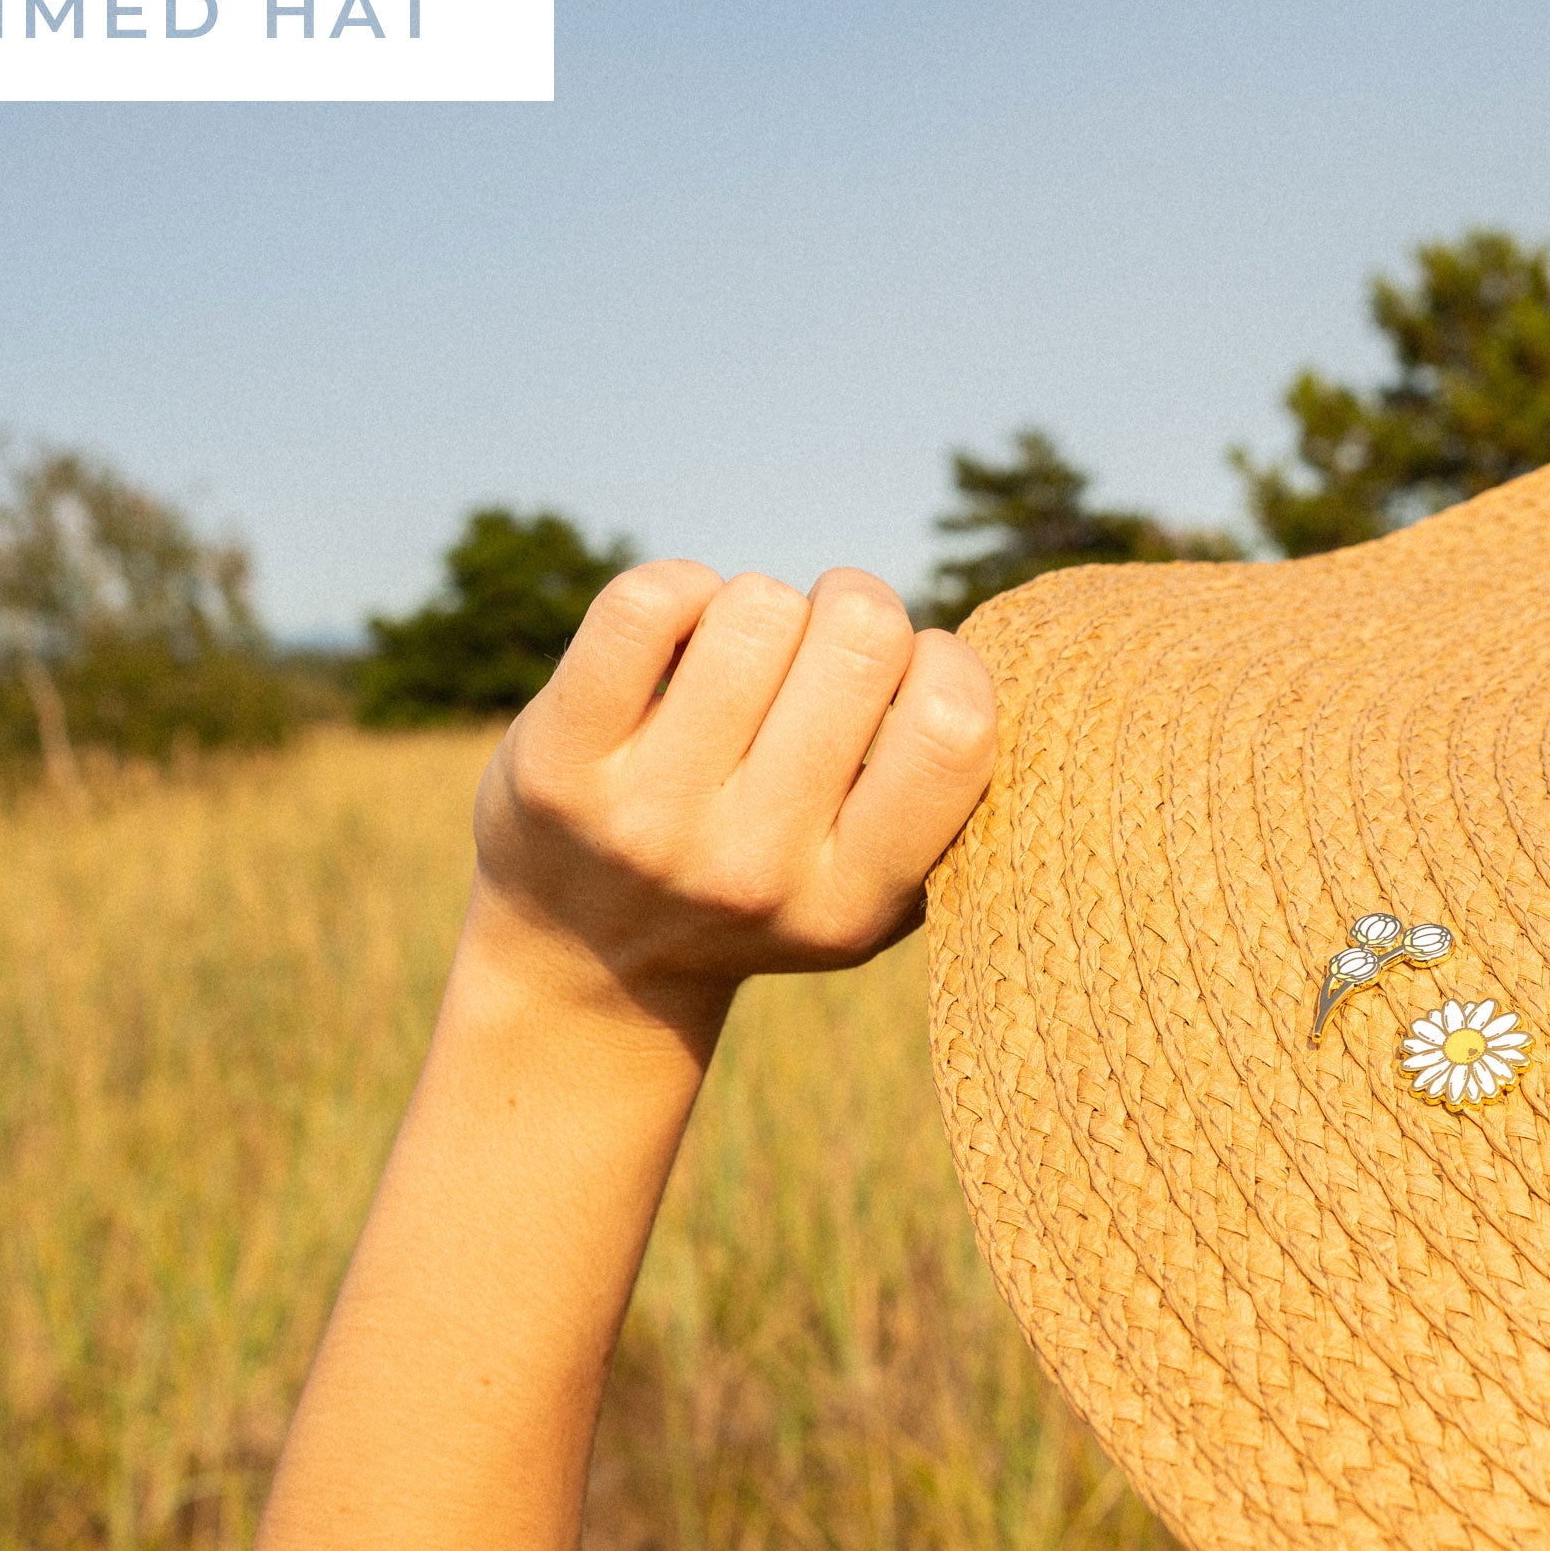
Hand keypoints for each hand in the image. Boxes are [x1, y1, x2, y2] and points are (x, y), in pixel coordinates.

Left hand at [467, 562, 994, 1033]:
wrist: (586, 963)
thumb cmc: (760, 890)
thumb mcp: (869, 893)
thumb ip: (941, 810)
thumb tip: (991, 661)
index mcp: (854, 905)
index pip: (953, 728)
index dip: (946, 661)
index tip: (911, 681)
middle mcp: (751, 872)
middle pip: (861, 638)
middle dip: (857, 610)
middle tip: (826, 646)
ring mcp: (647, 821)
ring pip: (758, 606)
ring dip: (763, 606)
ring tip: (744, 658)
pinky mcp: (557, 767)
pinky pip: (650, 603)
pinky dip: (682, 587)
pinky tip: (682, 631)